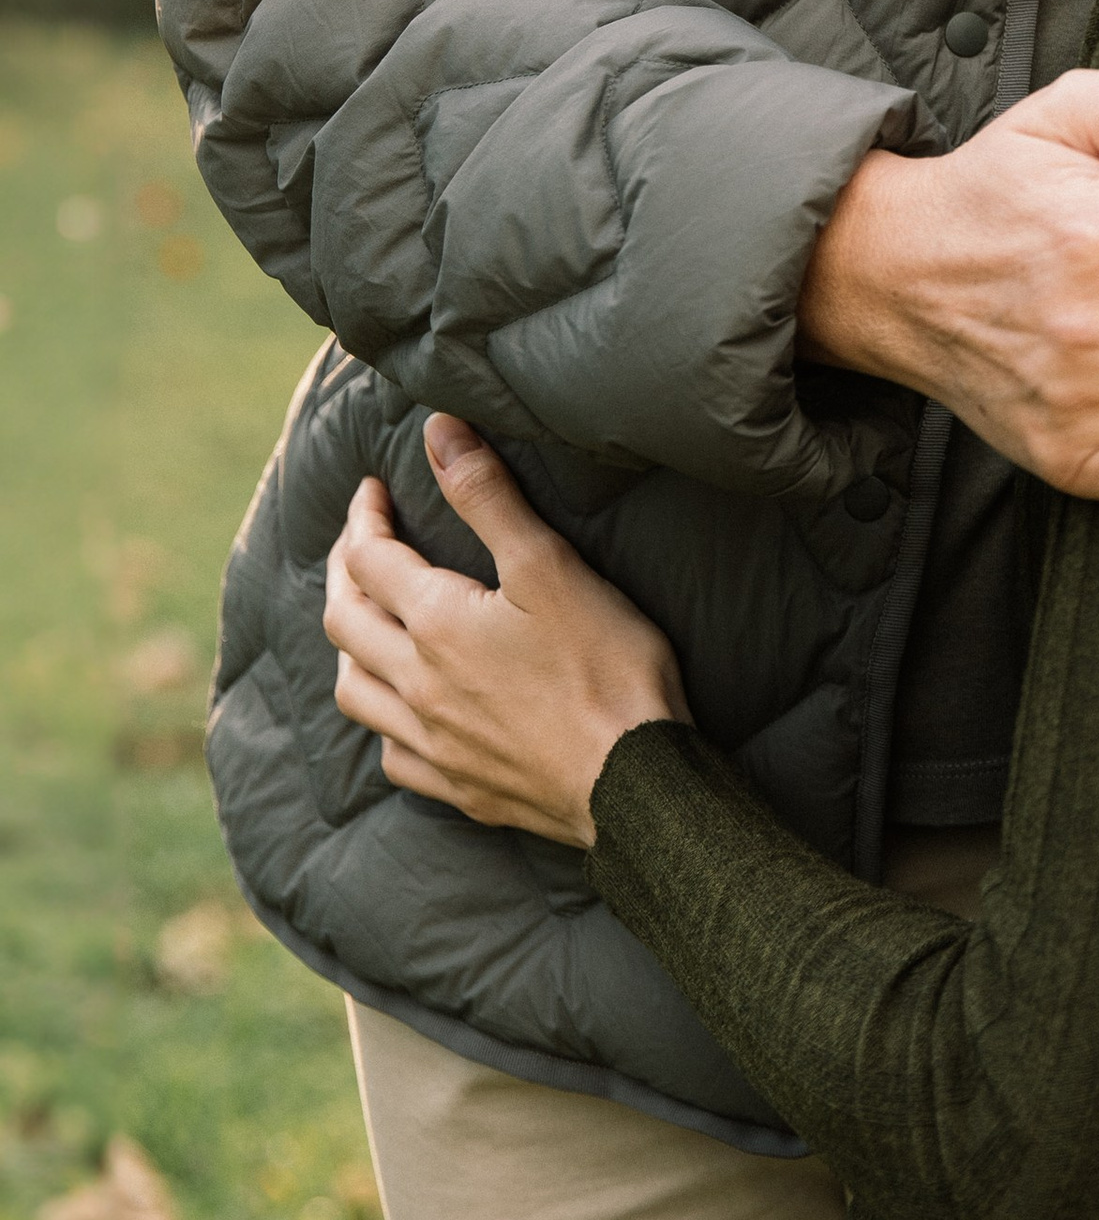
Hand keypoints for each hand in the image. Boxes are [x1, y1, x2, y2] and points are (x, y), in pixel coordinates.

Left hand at [325, 420, 687, 846]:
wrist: (635, 784)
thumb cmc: (605, 667)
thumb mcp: (549, 566)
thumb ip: (488, 497)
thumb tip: (437, 432)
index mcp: (437, 624)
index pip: (371, 558)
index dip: (365, 516)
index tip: (373, 490)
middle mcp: (418, 685)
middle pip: (345, 622)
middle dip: (343, 572)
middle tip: (360, 543)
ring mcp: (433, 743)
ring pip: (355, 692)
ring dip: (349, 648)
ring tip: (367, 624)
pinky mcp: (456, 786)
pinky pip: (392, 754)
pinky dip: (385, 722)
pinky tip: (407, 713)